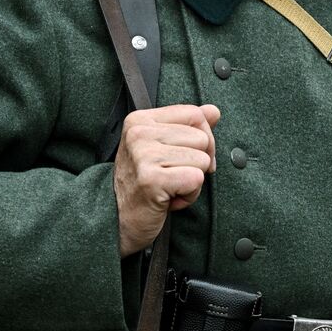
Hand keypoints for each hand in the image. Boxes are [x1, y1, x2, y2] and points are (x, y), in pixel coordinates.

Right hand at [113, 103, 219, 257]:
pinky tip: (169, 199)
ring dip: (192, 181)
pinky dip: (190, 195)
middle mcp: (139, 133)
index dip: (204, 138)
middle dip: (197, 163)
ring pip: (202, 160)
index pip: (195, 114)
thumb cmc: (143, 183)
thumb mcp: (163, 148)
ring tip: (169, 188)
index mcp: (140, 120)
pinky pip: (196, 179)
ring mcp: (143, 155)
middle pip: (202, 138)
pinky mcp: (152, 179)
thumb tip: (214, 111)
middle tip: (172, 177)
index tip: (189, 157)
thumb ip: (188, 126)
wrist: (118, 220)